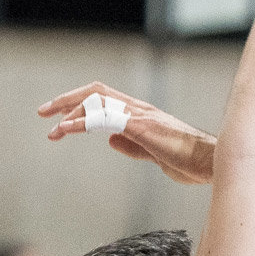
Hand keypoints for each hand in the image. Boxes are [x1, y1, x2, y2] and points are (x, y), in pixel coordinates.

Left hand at [38, 82, 216, 185]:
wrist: (211, 163)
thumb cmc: (187, 160)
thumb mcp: (152, 153)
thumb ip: (131, 145)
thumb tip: (110, 141)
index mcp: (140, 114)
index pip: (104, 98)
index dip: (79, 103)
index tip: (58, 117)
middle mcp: (138, 109)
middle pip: (96, 92)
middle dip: (67, 99)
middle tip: (43, 112)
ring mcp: (141, 116)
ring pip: (98, 101)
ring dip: (70, 112)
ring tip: (53, 128)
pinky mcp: (143, 128)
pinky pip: (106, 118)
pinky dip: (83, 121)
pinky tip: (68, 128)